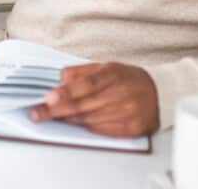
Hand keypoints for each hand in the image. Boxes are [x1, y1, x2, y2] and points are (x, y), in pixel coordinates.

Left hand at [28, 62, 159, 136]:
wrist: (159, 93)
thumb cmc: (127, 79)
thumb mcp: (105, 67)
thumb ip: (80, 73)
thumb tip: (59, 82)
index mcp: (114, 74)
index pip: (86, 85)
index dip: (66, 93)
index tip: (47, 98)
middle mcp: (122, 93)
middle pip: (84, 105)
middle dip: (57, 110)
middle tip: (38, 113)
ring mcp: (128, 113)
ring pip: (90, 119)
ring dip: (67, 119)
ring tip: (51, 117)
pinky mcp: (131, 128)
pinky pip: (101, 130)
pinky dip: (84, 127)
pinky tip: (73, 123)